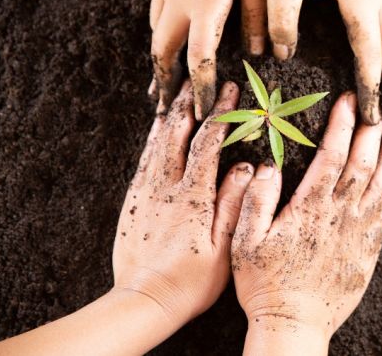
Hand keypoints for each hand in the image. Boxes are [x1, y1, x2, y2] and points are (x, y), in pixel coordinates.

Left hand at [114, 80, 252, 325]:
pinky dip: (152, 140)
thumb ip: (233, 203)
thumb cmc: (191, 281)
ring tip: (180, 94)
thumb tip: (247, 166)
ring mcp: (146, 193)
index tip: (231, 91)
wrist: (144, 301)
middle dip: (192, 104)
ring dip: (170, 116)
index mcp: (192, 197)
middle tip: (200, 80)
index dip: (221, 114)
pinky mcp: (134, 202)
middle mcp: (166, 188)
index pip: (207, 143)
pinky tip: (157, 129)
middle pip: (178, 135)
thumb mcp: (223, 247)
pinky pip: (143, 161)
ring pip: (157, 144)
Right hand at [147, 0, 268, 119]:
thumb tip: (262, 52)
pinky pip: (158, 1)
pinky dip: (162, 23)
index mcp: (206, 4)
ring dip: (160, 55)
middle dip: (163, 82)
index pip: (199, 57)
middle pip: (163, 50)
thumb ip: (259, 15)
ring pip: (156, 27)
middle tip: (164, 109)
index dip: (198, 88)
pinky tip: (169, 29)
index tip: (198, 112)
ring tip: (161, 79)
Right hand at [231, 92, 381, 353]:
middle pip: (363, 163)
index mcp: (308, 208)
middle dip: (373, 130)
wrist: (294, 323)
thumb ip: (256, 201)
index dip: (342, 125)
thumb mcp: (245, 241)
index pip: (331, 156)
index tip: (348, 101)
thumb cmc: (264, 283)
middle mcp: (339, 215)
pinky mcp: (369, 247)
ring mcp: (358, 231)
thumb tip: (266, 166)